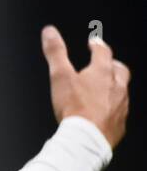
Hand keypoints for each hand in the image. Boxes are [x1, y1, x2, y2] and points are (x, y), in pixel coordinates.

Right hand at [42, 25, 129, 148]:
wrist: (86, 138)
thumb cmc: (74, 108)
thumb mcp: (59, 76)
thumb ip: (55, 53)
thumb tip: (49, 32)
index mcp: (102, 72)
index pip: (103, 52)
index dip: (97, 45)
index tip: (94, 43)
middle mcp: (116, 86)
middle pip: (119, 70)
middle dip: (113, 65)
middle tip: (107, 64)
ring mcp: (121, 105)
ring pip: (122, 91)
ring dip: (114, 88)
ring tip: (105, 90)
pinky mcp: (119, 124)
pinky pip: (119, 113)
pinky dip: (113, 109)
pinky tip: (105, 113)